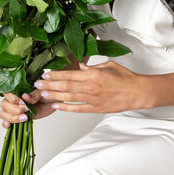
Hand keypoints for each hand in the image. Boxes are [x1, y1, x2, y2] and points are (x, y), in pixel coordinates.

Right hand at [0, 90, 55, 128]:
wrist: (55, 100)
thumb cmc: (49, 92)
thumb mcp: (43, 90)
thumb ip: (34, 94)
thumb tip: (24, 96)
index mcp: (19, 87)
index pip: (7, 92)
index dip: (12, 98)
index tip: (22, 101)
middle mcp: (15, 97)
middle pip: (4, 104)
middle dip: (14, 109)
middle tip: (26, 109)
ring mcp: (15, 108)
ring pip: (3, 113)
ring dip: (11, 117)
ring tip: (24, 118)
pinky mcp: (18, 116)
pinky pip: (6, 121)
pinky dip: (5, 124)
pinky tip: (9, 125)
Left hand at [33, 60, 147, 113]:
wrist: (137, 92)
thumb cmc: (125, 77)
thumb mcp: (108, 65)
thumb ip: (92, 66)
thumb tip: (80, 66)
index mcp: (94, 74)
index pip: (69, 74)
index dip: (55, 75)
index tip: (44, 74)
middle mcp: (91, 87)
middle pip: (65, 86)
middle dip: (49, 85)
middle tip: (37, 84)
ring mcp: (93, 99)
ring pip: (68, 97)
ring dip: (54, 96)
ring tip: (42, 94)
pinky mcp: (96, 109)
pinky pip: (77, 109)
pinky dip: (66, 107)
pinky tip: (56, 105)